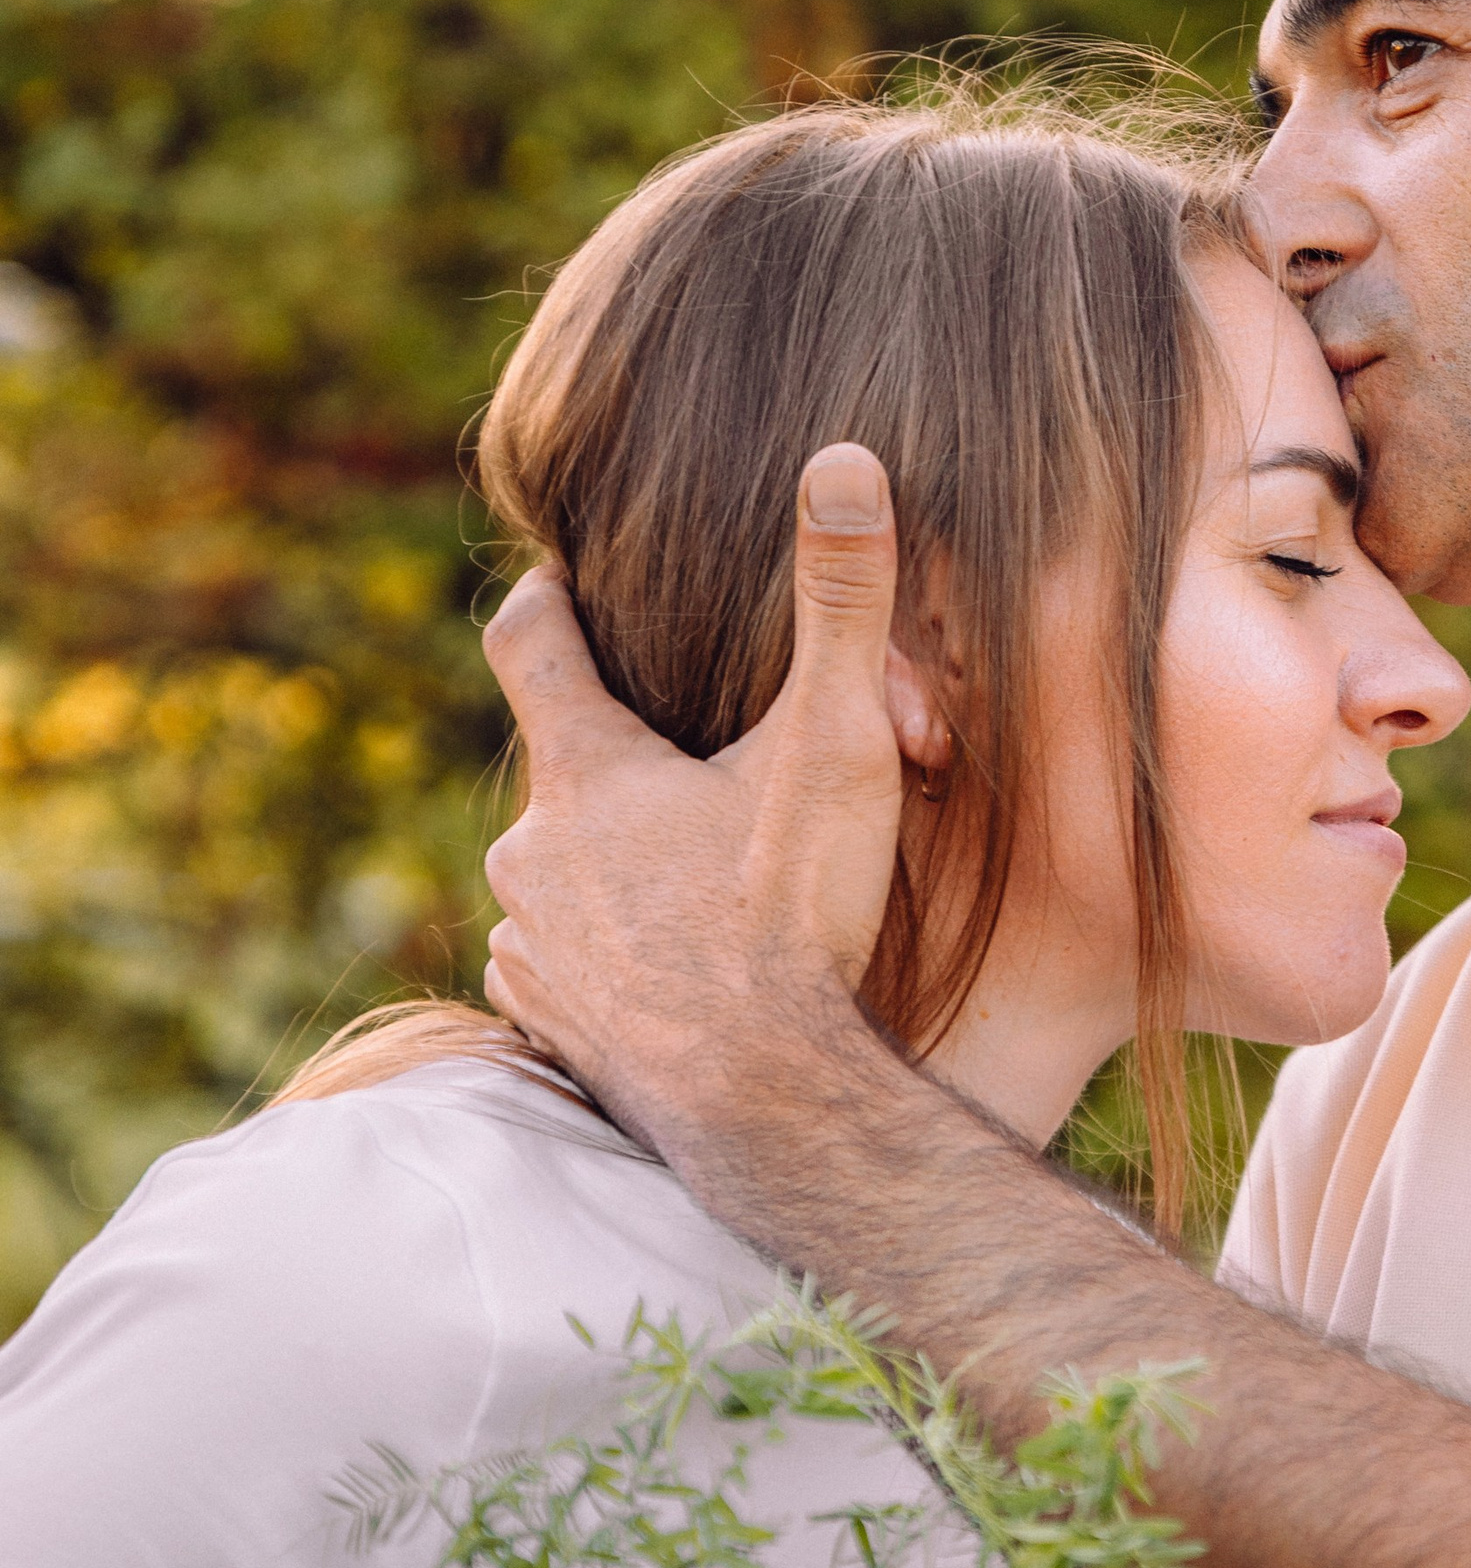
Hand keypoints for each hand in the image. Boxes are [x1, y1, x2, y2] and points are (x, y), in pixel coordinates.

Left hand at [482, 444, 928, 1153]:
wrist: (772, 1109)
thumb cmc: (799, 923)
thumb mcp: (837, 747)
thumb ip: (843, 604)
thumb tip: (842, 458)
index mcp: (587, 772)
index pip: (530, 640)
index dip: (549, 597)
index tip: (564, 579)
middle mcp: (533, 854)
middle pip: (564, 768)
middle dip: (631, 759)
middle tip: (713, 769)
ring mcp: (534, 947)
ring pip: (566, 873)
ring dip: (619, 865)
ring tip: (707, 881)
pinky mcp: (551, 1026)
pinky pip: (568, 964)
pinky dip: (615, 953)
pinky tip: (684, 969)